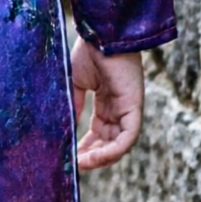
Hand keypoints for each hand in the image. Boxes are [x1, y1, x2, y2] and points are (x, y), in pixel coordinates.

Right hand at [72, 40, 142, 170]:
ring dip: (102, 157)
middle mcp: (119, 109)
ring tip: (83, 164)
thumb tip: (66, 124)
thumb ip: (74, 104)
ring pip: (119, 144)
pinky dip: (115, 150)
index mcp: (106, 103)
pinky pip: (128, 136)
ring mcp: (128, 109)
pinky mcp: (134, 107)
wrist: (100, 36)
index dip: (86, 147)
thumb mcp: (76, 83)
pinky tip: (97, 156)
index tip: (70, 157)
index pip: (99, 133)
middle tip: (75, 165)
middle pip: (109, 142)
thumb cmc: (88, 53)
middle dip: (92, 156)